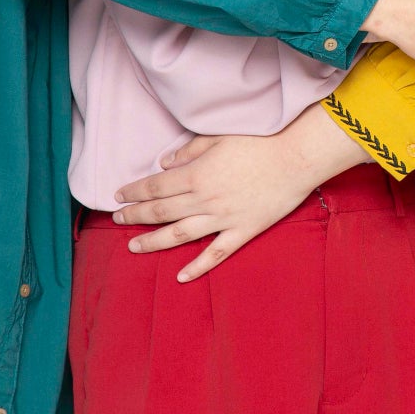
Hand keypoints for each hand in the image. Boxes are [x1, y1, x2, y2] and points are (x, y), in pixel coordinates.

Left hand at [112, 108, 364, 280]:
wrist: (297, 158)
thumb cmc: (261, 141)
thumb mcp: (220, 137)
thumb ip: (189, 151)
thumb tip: (164, 163)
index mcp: (196, 175)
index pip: (156, 186)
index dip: (135, 192)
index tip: (118, 195)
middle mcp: (204, 200)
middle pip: (161, 211)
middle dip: (136, 215)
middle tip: (117, 219)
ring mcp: (222, 219)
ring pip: (180, 234)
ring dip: (154, 241)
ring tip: (134, 246)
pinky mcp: (242, 231)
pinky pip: (216, 253)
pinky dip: (197, 266)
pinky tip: (181, 276)